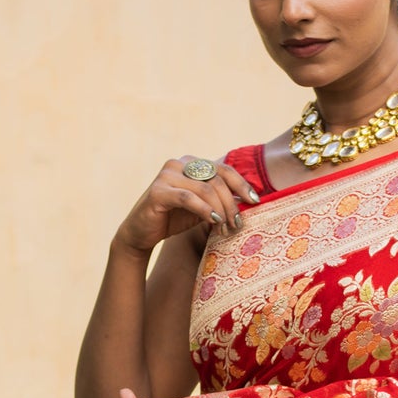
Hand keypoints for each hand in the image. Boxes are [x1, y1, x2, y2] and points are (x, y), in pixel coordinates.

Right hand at [113, 156, 259, 257]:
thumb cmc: (174, 219)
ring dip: (221, 210)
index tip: (256, 201)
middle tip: (238, 224)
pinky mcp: (158, 191)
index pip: (224, 169)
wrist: (142, 233)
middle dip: (231, 203)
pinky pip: (188, 198)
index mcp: (192, 163)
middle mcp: (179, 163)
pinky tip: (214, 221)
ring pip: (205, 189)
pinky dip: (204, 210)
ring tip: (226, 228)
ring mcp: (167, 175)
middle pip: (216, 179)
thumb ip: (220, 200)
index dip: (242, 184)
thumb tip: (250, 201)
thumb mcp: (202, 207)